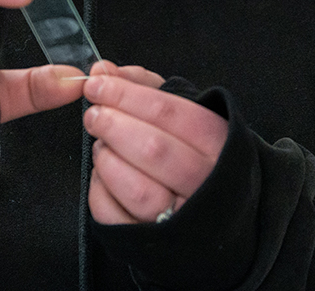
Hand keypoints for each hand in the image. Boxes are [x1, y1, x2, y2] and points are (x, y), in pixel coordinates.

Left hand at [82, 60, 227, 224]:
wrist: (219, 222)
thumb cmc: (198, 158)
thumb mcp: (186, 114)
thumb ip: (147, 88)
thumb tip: (104, 70)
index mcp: (220, 144)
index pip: (170, 111)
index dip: (127, 94)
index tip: (98, 83)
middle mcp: (208, 184)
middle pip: (154, 149)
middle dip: (113, 124)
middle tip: (94, 114)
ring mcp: (184, 219)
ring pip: (138, 190)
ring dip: (108, 160)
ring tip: (101, 145)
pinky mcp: (156, 244)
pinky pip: (118, 219)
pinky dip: (101, 193)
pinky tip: (103, 176)